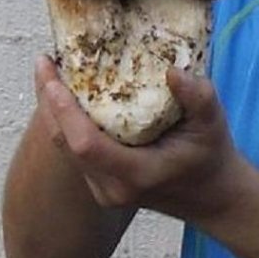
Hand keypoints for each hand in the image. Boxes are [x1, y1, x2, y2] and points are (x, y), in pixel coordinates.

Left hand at [35, 55, 244, 221]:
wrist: (213, 195)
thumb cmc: (212, 156)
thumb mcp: (213, 122)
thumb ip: (198, 96)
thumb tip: (171, 70)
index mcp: (136, 174)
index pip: (85, 143)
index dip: (63, 109)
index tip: (52, 76)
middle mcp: (111, 187)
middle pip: (65, 143)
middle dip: (49, 101)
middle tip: (44, 62)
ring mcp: (103, 190)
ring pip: (65, 147)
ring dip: (54, 109)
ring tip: (52, 71)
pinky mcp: (100, 184)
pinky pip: (74, 149)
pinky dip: (68, 120)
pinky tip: (71, 93)